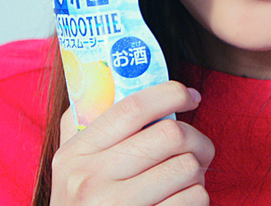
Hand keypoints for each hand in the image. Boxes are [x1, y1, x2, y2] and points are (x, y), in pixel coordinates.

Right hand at [50, 81, 214, 205]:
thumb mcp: (71, 168)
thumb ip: (85, 125)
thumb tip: (112, 77)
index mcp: (75, 155)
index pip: (133, 107)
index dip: (171, 93)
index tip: (191, 96)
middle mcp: (90, 181)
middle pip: (170, 136)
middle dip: (197, 139)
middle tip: (200, 150)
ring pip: (189, 169)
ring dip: (198, 174)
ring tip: (188, 181)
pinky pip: (194, 201)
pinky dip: (198, 200)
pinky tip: (182, 203)